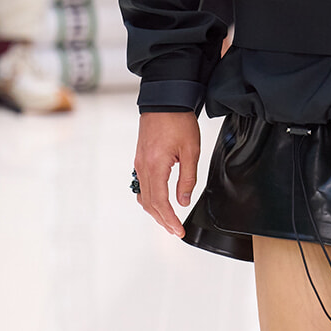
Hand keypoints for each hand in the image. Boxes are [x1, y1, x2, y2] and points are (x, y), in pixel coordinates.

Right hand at [133, 112, 200, 236]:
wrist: (165, 100)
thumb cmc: (179, 121)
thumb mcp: (191, 151)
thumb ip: (187, 179)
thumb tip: (183, 201)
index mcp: (155, 166)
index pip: (160, 202)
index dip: (169, 219)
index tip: (178, 230)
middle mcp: (143, 167)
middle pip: (149, 203)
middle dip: (162, 220)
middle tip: (175, 230)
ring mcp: (139, 163)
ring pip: (143, 195)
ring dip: (154, 211)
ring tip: (168, 220)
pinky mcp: (140, 158)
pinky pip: (140, 185)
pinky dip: (149, 198)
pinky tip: (158, 201)